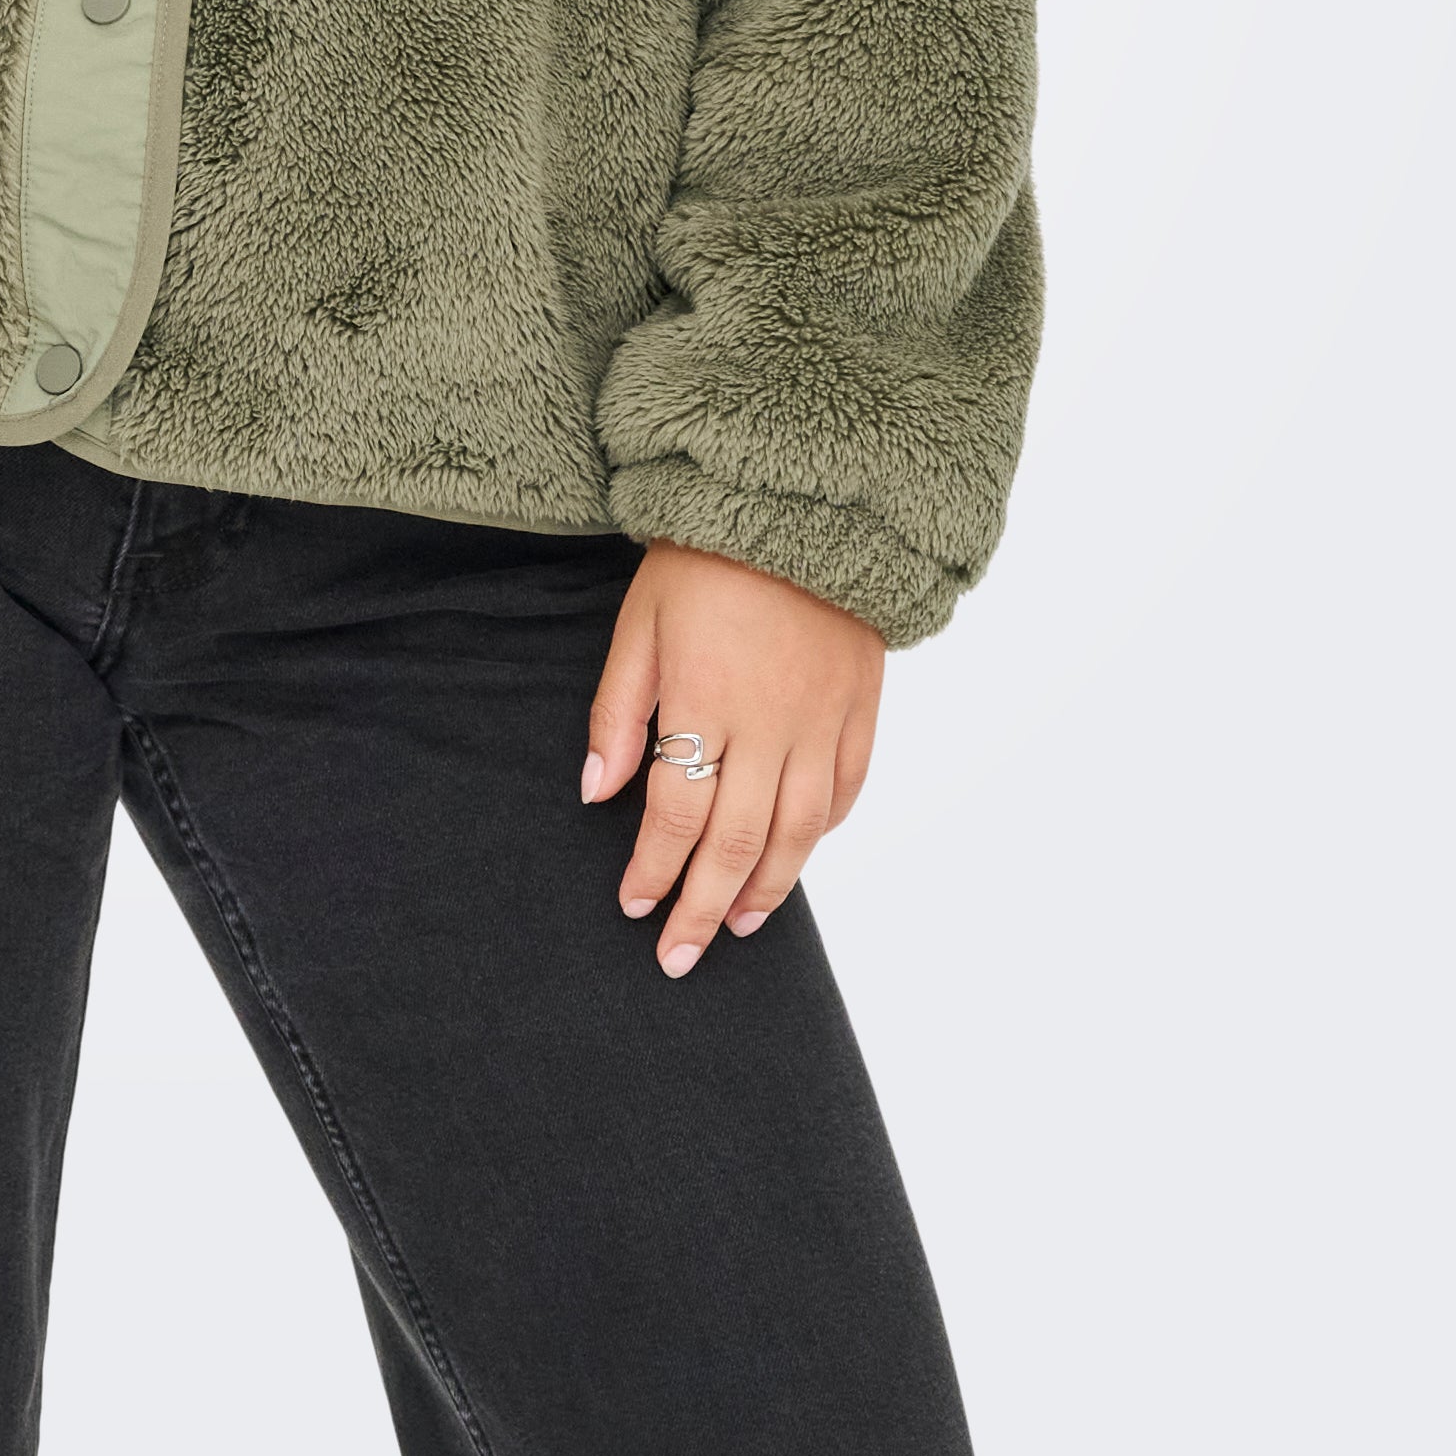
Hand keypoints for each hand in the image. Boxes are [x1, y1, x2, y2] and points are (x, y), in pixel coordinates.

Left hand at [581, 542, 885, 976]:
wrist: (801, 499)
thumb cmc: (705, 554)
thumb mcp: (640, 621)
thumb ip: (617, 710)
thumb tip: (595, 790)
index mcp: (705, 703)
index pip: (675, 815)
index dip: (653, 870)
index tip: (634, 905)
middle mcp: (769, 725)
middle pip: (736, 843)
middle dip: (701, 907)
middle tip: (679, 955)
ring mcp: (822, 720)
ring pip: (798, 834)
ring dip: (766, 889)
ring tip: (736, 924)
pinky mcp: (860, 707)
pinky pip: (846, 789)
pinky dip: (820, 832)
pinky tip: (797, 854)